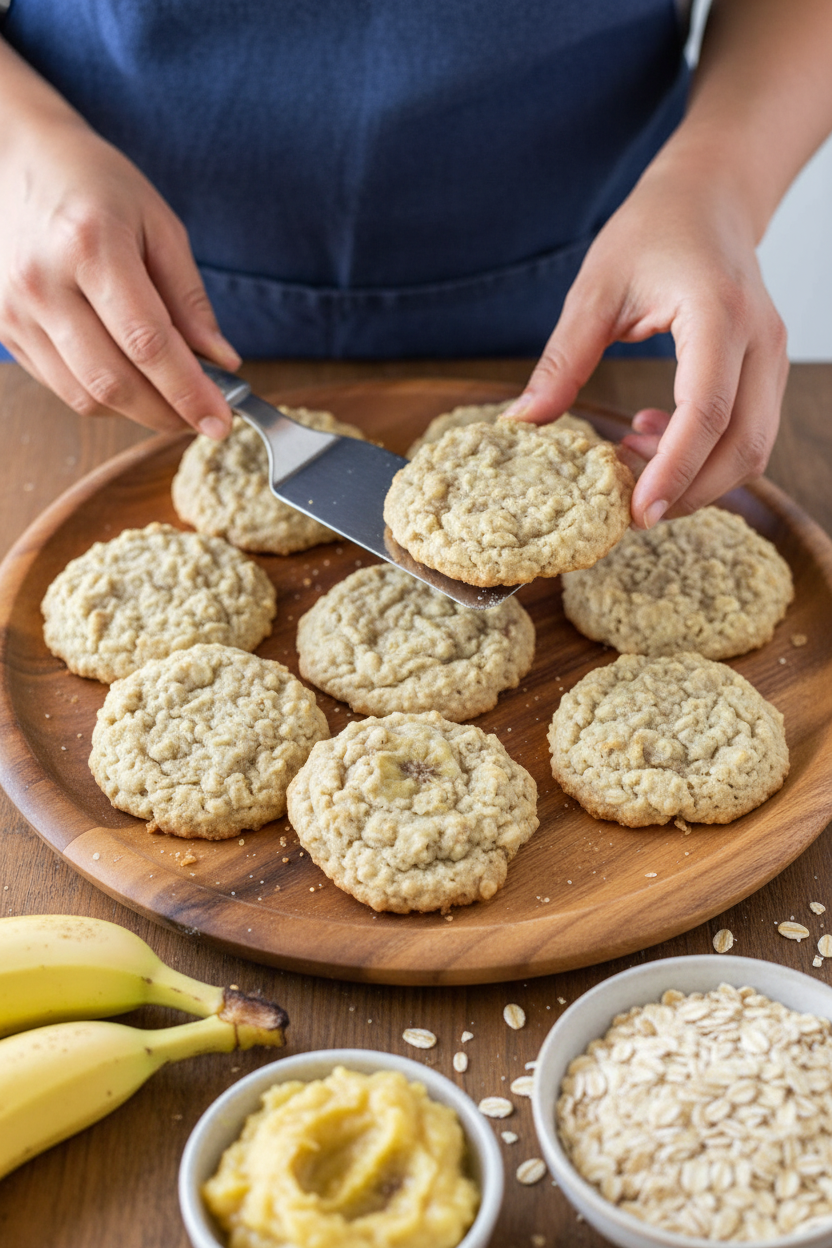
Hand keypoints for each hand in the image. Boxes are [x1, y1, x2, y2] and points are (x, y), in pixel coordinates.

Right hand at [0, 110, 238, 435]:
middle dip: (168, 413)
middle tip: (204, 419)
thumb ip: (189, 297)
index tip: (221, 420)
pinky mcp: (4, 328)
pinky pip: (62, 386)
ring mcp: (16, 310)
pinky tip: (133, 383)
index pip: (147, 343)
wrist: (14, 159)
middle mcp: (44, 283)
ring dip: (138, 412)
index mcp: (90, 246)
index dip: (189, 391)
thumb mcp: (158, 224)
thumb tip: (221, 360)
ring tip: (173, 403)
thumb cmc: (94, 184)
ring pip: (86, 395)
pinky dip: (105, 398)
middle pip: (114, 381)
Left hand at [503, 155, 787, 527]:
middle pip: (741, 447)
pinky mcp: (766, 368)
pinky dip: (703, 453)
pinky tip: (649, 433)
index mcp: (718, 314)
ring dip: (695, 476)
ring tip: (629, 458)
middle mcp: (760, 340)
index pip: (706, 413)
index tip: (637, 512)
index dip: (674, 471)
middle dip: (687, 492)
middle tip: (627, 509)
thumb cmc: (653, 228)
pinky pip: (747, 430)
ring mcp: (772, 356)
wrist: (709, 194)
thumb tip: (521, 422)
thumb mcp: (594, 289)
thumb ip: (563, 360)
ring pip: (752, 448)